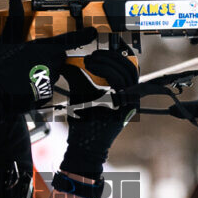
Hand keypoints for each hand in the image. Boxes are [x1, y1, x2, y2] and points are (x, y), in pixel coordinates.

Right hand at [0, 10, 95, 128]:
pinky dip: (39, 85)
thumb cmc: (0, 67)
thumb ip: (16, 20)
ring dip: (44, 70)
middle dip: (49, 56)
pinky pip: (47, 87)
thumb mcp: (7, 40)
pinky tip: (25, 82)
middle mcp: (51, 64)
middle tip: (31, 58)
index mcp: (44, 48)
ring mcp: (50, 80)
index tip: (93, 32)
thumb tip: (16, 2)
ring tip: (24, 71)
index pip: (70, 40)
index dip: (84, 35)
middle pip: (58, 57)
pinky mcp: (46, 94)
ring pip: (53, 72)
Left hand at [54, 59, 137, 197]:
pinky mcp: (125, 109)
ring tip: (89, 63)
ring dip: (106, 64)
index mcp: (123, 92)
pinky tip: (92, 70)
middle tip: (92, 56)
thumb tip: (67, 61)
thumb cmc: (83, 120)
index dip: (114, 56)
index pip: (128, 67)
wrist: (83, 143)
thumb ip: (77, 75)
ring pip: (126, 74)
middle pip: (130, 67)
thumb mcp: (80, 91)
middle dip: (110, 57)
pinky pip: (121, 85)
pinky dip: (107, 73)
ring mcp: (129, 104)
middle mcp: (129, 97)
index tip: (96, 53)